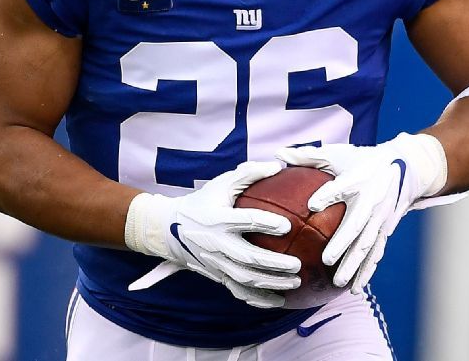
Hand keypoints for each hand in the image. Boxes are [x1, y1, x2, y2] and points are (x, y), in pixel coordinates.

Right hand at [124, 160, 301, 307]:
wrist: (171, 229)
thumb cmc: (204, 201)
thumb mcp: (221, 183)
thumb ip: (248, 173)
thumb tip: (277, 166)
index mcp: (217, 218)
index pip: (244, 221)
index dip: (265, 224)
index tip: (287, 226)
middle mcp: (216, 243)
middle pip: (246, 257)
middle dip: (272, 263)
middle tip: (296, 264)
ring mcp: (216, 263)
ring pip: (244, 278)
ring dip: (271, 283)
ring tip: (295, 282)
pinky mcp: (218, 276)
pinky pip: (239, 292)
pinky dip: (259, 299)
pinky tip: (280, 301)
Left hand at [275, 133, 447, 292]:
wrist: (404, 167)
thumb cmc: (361, 160)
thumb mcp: (338, 154)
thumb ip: (308, 155)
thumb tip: (277, 155)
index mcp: (358, 179)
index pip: (342, 186)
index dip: (329, 194)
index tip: (312, 204)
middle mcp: (372, 200)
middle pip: (357, 225)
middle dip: (343, 243)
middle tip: (326, 260)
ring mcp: (381, 218)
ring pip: (368, 245)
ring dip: (355, 265)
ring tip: (339, 283)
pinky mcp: (386, 230)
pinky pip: (376, 253)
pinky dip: (367, 271)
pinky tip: (355, 288)